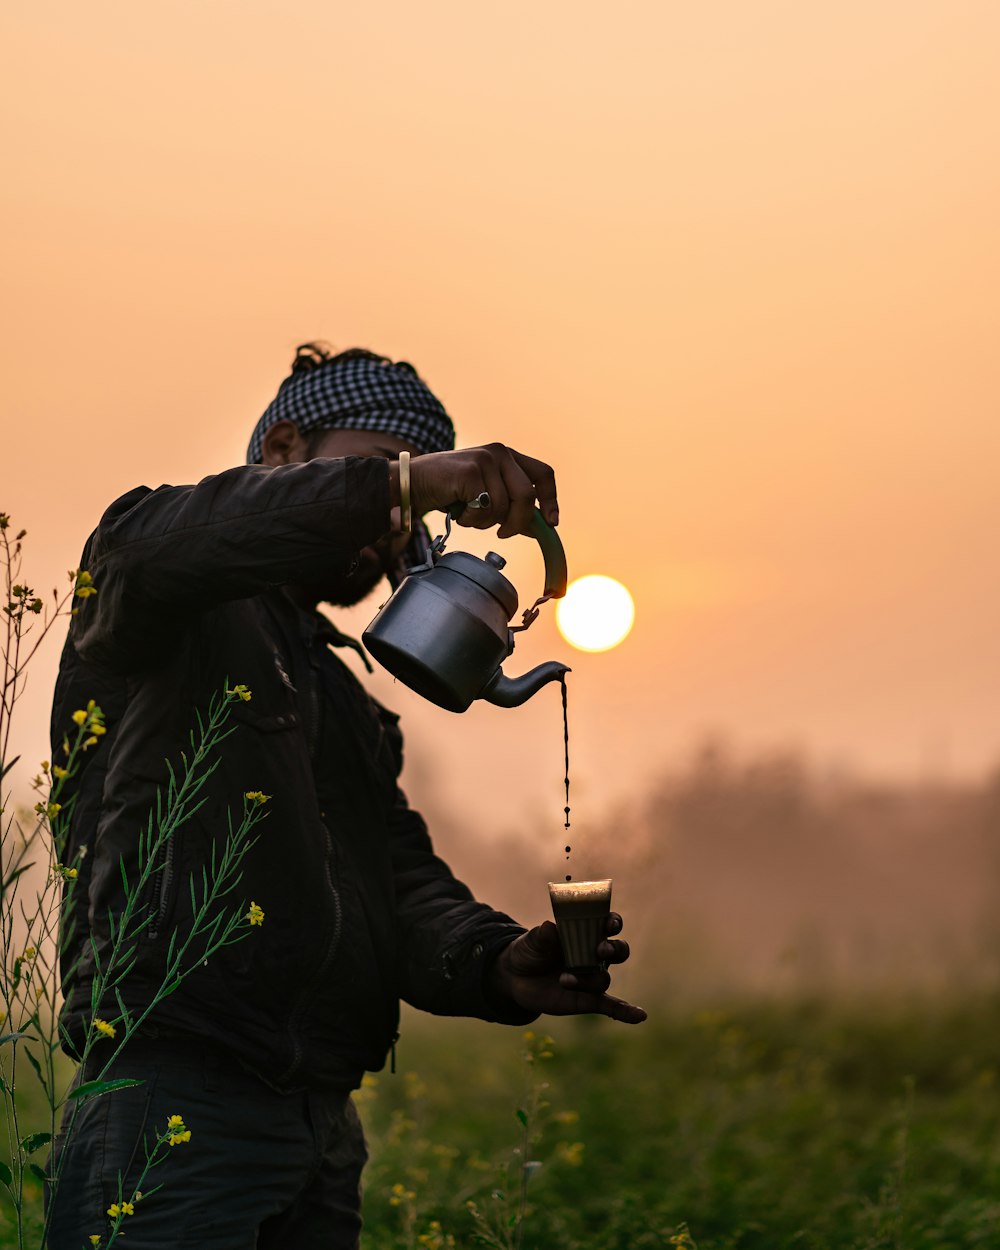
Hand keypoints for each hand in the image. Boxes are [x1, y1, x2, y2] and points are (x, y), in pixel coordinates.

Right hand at [408, 443, 557, 539]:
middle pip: (527, 497)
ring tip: (468, 514)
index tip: (552, 523)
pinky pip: (484, 509)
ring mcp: (486, 460)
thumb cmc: (450, 492)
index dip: (551, 500)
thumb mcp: (488, 496)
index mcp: (508, 456)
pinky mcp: (471, 472)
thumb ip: (512, 506)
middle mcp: (500, 453)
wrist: (414, 483)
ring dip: (485, 522)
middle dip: (518, 523)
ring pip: (503, 507)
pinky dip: (471, 519)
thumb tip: (541, 527)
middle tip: (503, 534)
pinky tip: (458, 510)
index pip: (543, 474)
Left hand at [488, 914, 646, 1023]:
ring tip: (564, 979)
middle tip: (600, 950)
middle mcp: (594, 955)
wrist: (516, 978)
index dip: (613, 922)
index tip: (609, 923)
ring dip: (588, 980)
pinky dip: (626, 1011)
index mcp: (585, 933)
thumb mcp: (531, 940)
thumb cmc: (529, 951)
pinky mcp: (588, 1000)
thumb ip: (542, 935)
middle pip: (618, 950)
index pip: (607, 924)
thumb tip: (550, 927)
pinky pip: (612, 1006)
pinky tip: (640, 1016)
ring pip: (603, 978)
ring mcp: (592, 977)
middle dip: (614, 949)